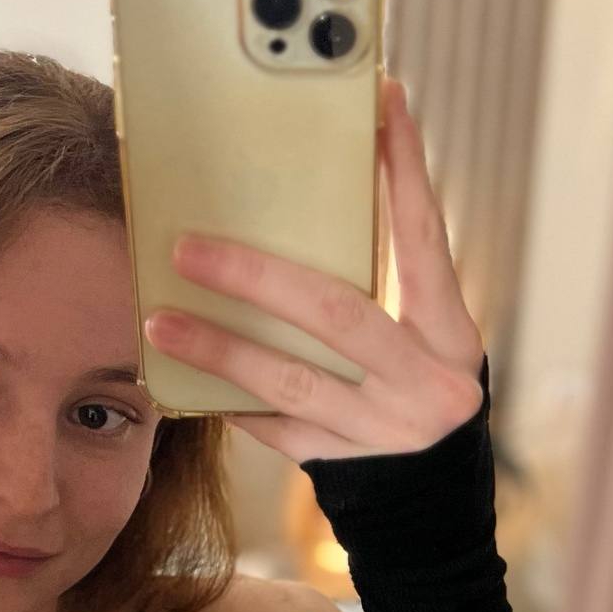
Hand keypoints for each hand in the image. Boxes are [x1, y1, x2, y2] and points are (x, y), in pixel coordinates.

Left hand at [144, 72, 485, 464]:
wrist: (436, 508)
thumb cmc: (424, 395)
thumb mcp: (430, 340)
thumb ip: (391, 283)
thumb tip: (318, 199)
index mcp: (453, 337)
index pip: (426, 240)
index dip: (406, 171)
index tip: (382, 103)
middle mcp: (426, 385)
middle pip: (336, 315)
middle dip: (257, 278)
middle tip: (187, 247)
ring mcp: (382, 432)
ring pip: (289, 380)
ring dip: (219, 348)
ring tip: (159, 321)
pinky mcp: (341, 468)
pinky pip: (273, 429)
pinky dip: (228, 401)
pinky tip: (179, 380)